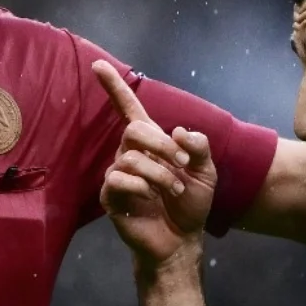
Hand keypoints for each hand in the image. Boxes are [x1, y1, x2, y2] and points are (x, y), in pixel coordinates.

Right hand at [92, 60, 217, 265]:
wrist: (181, 240)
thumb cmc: (191, 204)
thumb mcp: (206, 172)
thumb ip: (199, 148)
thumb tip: (178, 132)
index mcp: (151, 143)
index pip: (128, 108)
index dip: (114, 87)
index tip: (98, 65)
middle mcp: (130, 154)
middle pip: (134, 129)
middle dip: (161, 145)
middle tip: (182, 166)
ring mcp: (119, 175)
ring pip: (130, 158)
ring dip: (160, 174)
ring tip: (174, 191)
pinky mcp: (111, 196)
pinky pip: (118, 179)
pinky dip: (141, 187)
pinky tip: (152, 199)